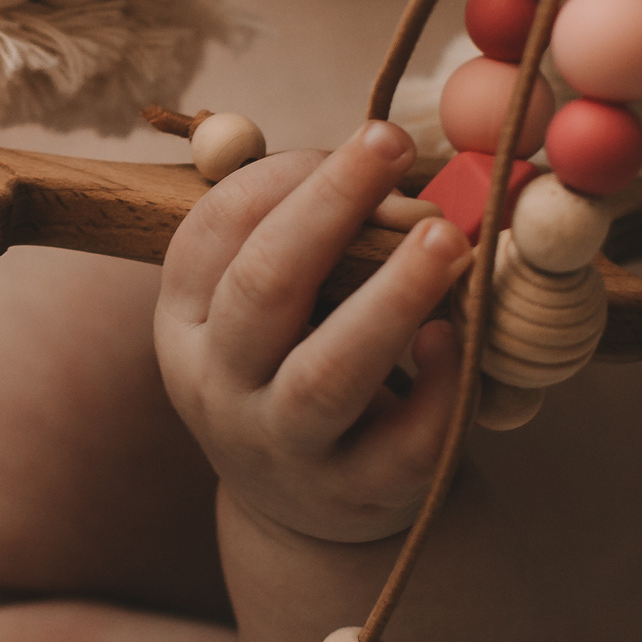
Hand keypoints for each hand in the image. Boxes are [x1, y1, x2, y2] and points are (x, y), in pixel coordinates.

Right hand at [155, 121, 475, 544]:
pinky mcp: (353, 493)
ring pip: (326, 376)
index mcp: (185, 321)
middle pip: (261, 289)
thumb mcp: (269, 307)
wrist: (298, 501)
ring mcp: (281, 445)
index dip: (284, 176)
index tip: (361, 140)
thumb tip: (397, 179)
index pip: (212, 233)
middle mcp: (218, 383)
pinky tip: (456, 338)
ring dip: (389, 298)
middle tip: (391, 141)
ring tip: (445, 237)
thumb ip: (313, 241)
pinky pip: (402, 444)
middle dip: (326, 208)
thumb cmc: (291, 364)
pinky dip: (436, 387)